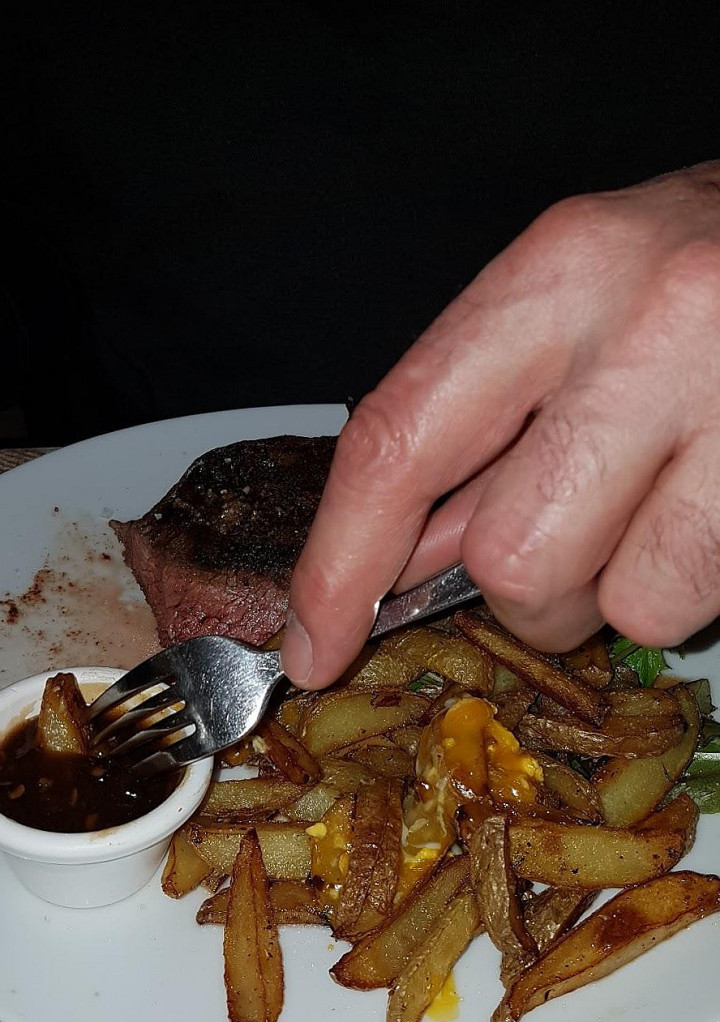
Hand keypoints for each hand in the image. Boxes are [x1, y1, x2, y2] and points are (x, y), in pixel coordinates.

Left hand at [282, 162, 719, 687]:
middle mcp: (650, 325)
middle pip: (508, 554)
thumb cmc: (717, 269)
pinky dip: (682, 589)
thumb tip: (407, 558)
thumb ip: (491, 421)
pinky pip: (688, 605)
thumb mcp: (587, 302)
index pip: (400, 436)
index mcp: (562, 269)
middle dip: (520, 591)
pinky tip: (706, 513)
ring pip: (611, 603)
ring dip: (612, 594)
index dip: (340, 561)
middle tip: (569, 543)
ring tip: (658, 510)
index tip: (312, 641)